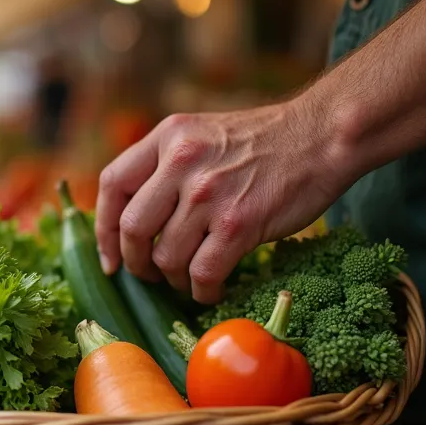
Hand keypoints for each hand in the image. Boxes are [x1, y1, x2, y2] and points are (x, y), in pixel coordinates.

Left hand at [95, 101, 354, 303]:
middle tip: (149, 274)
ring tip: (188, 279)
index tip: (110, 257)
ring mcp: (208, 194)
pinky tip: (211, 288)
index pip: (112, 184)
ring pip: (166, 257)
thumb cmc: (264, 142)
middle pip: (131, 228)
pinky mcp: (238, 224)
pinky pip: (202, 272)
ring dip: (173, 279)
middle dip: (135, 262)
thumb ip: (166, 164)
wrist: (322, 136)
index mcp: (167, 137)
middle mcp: (181, 162)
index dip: (102, 228)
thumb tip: (132, 216)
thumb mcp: (202, 134)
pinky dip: (201, 290)